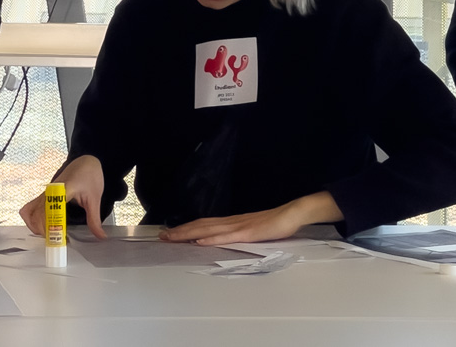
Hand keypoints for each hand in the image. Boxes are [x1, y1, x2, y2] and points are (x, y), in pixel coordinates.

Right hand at [19, 155, 107, 240]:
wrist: (86, 161)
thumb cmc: (90, 176)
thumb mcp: (94, 199)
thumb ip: (94, 219)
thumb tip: (100, 236)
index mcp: (62, 190)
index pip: (50, 211)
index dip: (51, 227)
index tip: (60, 238)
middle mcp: (49, 192)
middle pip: (37, 215)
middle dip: (44, 231)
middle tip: (57, 240)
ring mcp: (44, 193)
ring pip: (29, 212)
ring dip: (35, 226)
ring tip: (49, 234)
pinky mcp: (43, 194)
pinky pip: (29, 207)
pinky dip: (30, 219)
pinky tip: (41, 227)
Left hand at [160, 191, 342, 245]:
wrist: (293, 212)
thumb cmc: (275, 222)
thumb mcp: (252, 230)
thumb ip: (238, 234)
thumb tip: (221, 241)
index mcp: (232, 222)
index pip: (203, 225)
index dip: (185, 229)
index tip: (169, 233)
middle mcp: (232, 222)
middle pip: (201, 225)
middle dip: (180, 232)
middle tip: (161, 236)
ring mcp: (240, 226)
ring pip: (209, 230)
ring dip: (189, 234)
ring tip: (173, 238)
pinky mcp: (249, 232)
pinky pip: (227, 236)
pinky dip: (212, 240)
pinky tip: (201, 243)